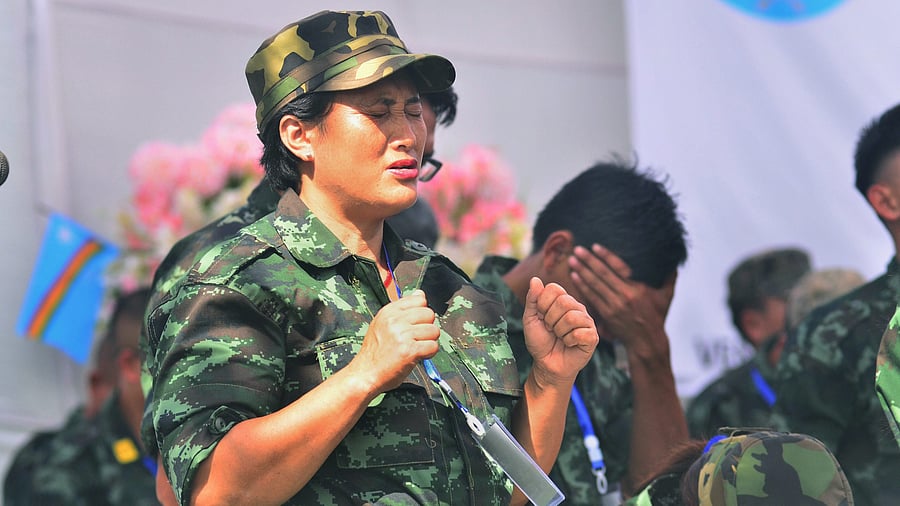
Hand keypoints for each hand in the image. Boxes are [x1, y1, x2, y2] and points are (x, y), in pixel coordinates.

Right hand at [349, 290, 439, 392]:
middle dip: (427, 328)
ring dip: (429, 341)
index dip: (421, 314)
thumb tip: (420, 294)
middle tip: (416, 339)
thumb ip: (402, 310)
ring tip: (416, 348)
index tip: (414, 325)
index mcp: (388, 311)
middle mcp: (395, 320)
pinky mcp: (409, 350)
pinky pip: (433, 346)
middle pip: (429, 314)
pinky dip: (429, 353)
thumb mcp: (382, 324)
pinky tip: (418, 356)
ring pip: (434, 331)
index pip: (419, 300)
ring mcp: (402, 335)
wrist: (364, 374)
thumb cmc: (375, 352)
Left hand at [523, 277, 597, 386]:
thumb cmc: (540, 341)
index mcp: (562, 299)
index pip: (554, 289)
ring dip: (560, 332)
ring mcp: (586, 321)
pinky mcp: (593, 336)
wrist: (546, 364)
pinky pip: (580, 333)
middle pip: (564, 302)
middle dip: (550, 320)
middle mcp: (577, 307)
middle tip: (551, 329)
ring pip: (572, 317)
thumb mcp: (530, 319)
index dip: (542, 304)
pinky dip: (569, 341)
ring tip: (560, 337)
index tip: (542, 317)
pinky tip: (570, 344)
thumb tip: (535, 279)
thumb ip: (532, 299)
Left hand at [568, 244, 674, 358]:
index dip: (605, 256)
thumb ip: (669, 278)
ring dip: (582, 271)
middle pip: (602, 274)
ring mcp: (614, 306)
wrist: (647, 341)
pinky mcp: (607, 315)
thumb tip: (674, 261)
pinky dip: (582, 287)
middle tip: (577, 249)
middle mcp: (625, 296)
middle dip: (588, 260)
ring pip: (594, 285)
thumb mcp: (666, 297)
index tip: (594, 246)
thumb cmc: (657, 316)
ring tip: (572, 260)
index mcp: (638, 289)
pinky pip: (591, 298)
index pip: (618, 268)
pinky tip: (574, 277)